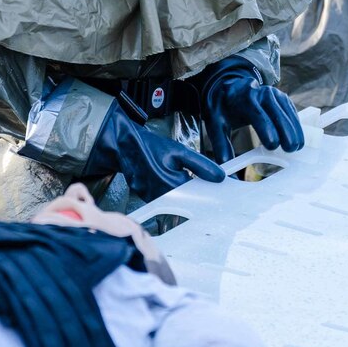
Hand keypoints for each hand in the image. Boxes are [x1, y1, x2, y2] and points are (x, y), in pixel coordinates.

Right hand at [86, 101, 224, 200]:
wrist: (124, 146)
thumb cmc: (149, 147)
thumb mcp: (179, 152)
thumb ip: (201, 166)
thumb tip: (219, 176)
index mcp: (172, 187)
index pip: (200, 197)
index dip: (212, 192)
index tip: (223, 187)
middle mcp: (162, 197)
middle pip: (189, 200)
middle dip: (197, 190)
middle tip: (197, 176)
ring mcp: (152, 199)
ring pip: (177, 199)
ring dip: (183, 189)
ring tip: (176, 172)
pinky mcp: (147, 197)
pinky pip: (165, 196)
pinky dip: (170, 188)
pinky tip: (167, 175)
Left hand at [194, 57, 304, 160]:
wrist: (230, 87)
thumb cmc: (223, 109)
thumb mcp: (216, 125)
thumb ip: (221, 146)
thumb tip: (225, 169)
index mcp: (244, 99)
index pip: (258, 114)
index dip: (267, 129)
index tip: (273, 145)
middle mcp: (262, 93)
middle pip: (277, 113)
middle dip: (286, 131)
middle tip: (290, 149)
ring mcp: (274, 94)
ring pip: (288, 112)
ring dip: (294, 129)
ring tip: (296, 147)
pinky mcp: (282, 98)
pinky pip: (292, 112)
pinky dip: (295, 125)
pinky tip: (297, 138)